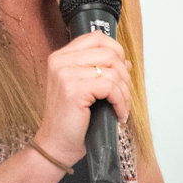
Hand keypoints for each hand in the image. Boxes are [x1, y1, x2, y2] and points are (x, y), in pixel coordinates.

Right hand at [35, 31, 130, 165]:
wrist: (56, 144)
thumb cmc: (71, 120)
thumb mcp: (86, 89)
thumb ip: (101, 71)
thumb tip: (126, 63)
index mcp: (61, 57)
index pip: (97, 38)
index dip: (116, 52)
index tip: (121, 72)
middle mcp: (60, 62)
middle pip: (109, 53)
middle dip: (125, 76)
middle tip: (124, 95)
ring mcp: (65, 74)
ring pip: (114, 71)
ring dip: (125, 93)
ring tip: (122, 107)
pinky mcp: (74, 90)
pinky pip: (111, 88)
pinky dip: (121, 102)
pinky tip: (118, 114)